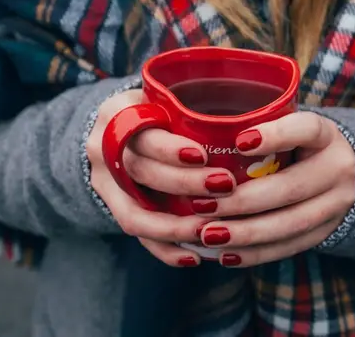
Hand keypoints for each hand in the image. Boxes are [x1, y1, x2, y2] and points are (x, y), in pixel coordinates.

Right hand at [85, 89, 235, 266]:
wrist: (115, 131)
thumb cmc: (155, 111)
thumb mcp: (163, 97)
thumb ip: (190, 107)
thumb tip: (251, 122)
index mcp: (117, 114)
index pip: (140, 132)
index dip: (169, 149)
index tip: (203, 155)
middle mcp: (102, 148)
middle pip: (140, 171)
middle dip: (183, 184)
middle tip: (224, 187)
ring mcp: (102, 182)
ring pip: (133, 212)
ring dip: (174, 226)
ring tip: (209, 231)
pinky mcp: (111, 207)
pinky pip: (136, 234)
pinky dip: (164, 248)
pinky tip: (194, 256)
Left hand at [194, 112, 354, 266]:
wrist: (345, 173)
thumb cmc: (298, 144)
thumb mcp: (290, 127)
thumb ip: (259, 128)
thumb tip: (201, 134)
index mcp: (326, 135)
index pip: (307, 130)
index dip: (276, 136)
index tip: (238, 142)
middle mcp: (337, 169)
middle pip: (290, 188)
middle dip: (242, 201)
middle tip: (202, 205)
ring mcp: (336, 205)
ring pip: (290, 224)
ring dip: (245, 233)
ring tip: (208, 235)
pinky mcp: (326, 232)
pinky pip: (289, 247)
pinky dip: (255, 253)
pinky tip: (226, 255)